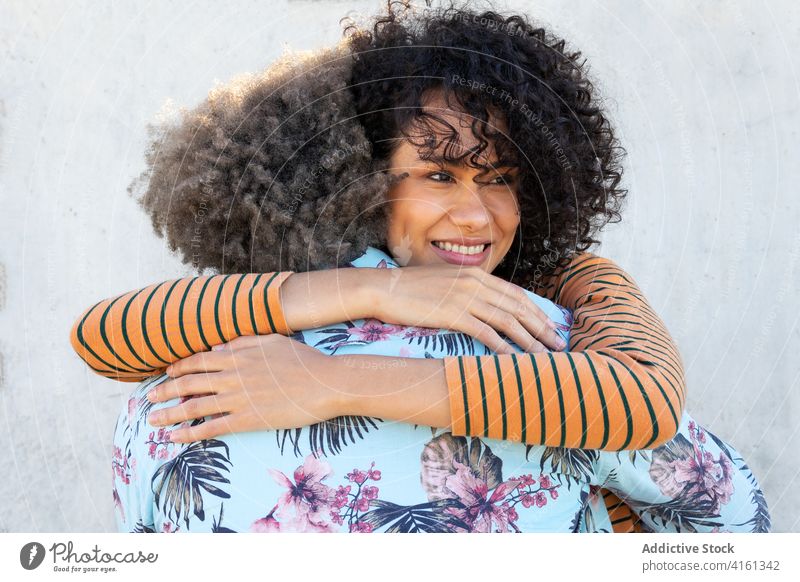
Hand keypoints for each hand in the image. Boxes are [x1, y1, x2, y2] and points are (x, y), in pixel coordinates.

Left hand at [145, 335, 341, 441]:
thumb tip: (217, 349)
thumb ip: (242, 342)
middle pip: (187, 383)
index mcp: (236, 355)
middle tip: (148, 399)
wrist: (323, 383)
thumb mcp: (271, 342)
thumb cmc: (302, 360)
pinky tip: (174, 437)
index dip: (178, 367)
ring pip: (192, 406)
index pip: (197, 360)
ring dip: (168, 414)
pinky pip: (210, 427)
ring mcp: (237, 398)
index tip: (166, 374)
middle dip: (164, 391)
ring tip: (151, 420)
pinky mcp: (246, 419)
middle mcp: (231, 375)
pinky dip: (188, 433)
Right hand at [368, 264, 565, 354]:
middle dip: (542, 327)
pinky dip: (504, 346)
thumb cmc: (411, 290)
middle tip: (559, 344)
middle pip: (518, 307)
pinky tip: (515, 359)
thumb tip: (482, 306)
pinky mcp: (453, 314)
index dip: (536, 312)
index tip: (550, 326)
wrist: (384, 289)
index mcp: (475, 275)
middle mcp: (475, 283)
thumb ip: (466, 291)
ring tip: (545, 357)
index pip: (515, 294)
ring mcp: (465, 297)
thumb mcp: (445, 283)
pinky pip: (486, 332)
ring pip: (508, 320)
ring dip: (530, 340)